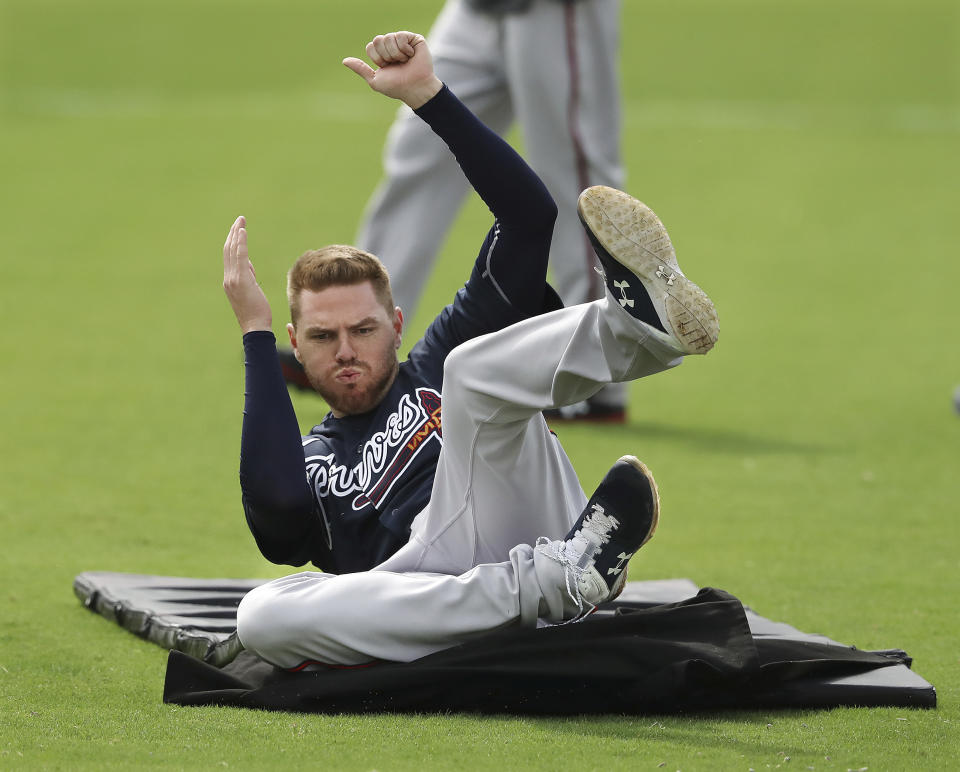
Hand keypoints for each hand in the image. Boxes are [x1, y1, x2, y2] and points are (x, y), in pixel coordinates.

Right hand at [222, 216, 272, 333]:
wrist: (255, 326)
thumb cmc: (256, 312)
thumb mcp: (251, 291)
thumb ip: (248, 276)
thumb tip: (248, 264)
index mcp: (230, 281)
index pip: (229, 257)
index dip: (233, 242)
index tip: (238, 230)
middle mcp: (228, 278)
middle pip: (228, 250)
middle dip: (233, 233)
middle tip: (240, 219)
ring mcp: (233, 279)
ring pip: (232, 251)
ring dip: (237, 234)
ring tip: (241, 221)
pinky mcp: (241, 279)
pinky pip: (240, 256)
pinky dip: (240, 242)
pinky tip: (243, 231)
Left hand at [343, 31, 442, 108]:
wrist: (414, 88)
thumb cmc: (396, 86)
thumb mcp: (374, 80)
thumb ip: (360, 69)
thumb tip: (344, 61)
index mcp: (383, 54)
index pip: (371, 46)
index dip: (377, 58)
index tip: (386, 68)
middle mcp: (392, 46)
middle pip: (378, 40)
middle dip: (385, 56)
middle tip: (396, 64)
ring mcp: (403, 42)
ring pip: (389, 38)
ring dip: (395, 54)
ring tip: (405, 61)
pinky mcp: (414, 39)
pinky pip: (400, 35)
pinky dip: (404, 49)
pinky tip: (411, 56)